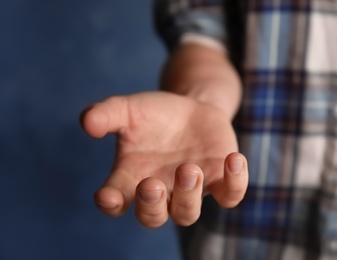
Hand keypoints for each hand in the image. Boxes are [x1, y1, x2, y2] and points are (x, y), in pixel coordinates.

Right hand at [81, 91, 247, 226]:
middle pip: (152, 217)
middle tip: (152, 184)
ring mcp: (191, 189)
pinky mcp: (219, 179)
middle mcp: (160, 190)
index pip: (115, 203)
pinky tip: (233, 159)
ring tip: (189, 169)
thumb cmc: (155, 113)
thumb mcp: (128, 109)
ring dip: (188, 196)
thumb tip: (87, 121)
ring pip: (188, 214)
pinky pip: (230, 195)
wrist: (191, 107)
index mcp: (132, 178)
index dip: (110, 204)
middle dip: (151, 206)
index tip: (106, 195)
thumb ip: (106, 114)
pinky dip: (234, 183)